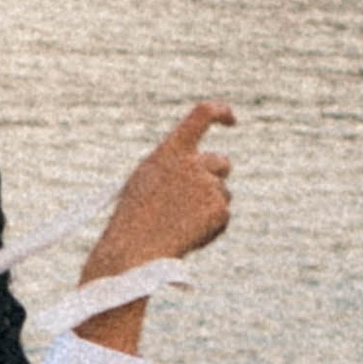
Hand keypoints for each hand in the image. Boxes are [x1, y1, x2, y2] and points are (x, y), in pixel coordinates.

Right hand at [74, 101, 233, 350]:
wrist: (135, 251)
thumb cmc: (132, 219)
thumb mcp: (145, 182)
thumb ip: (172, 167)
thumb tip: (197, 167)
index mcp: (169, 150)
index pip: (202, 114)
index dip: (220, 111)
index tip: (230, 119)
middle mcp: (192, 163)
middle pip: (221, 162)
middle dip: (216, 177)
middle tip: (201, 196)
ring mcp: (208, 185)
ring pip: (222, 193)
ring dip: (209, 207)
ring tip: (179, 225)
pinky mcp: (219, 209)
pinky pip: (223, 216)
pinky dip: (210, 228)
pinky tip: (187, 236)